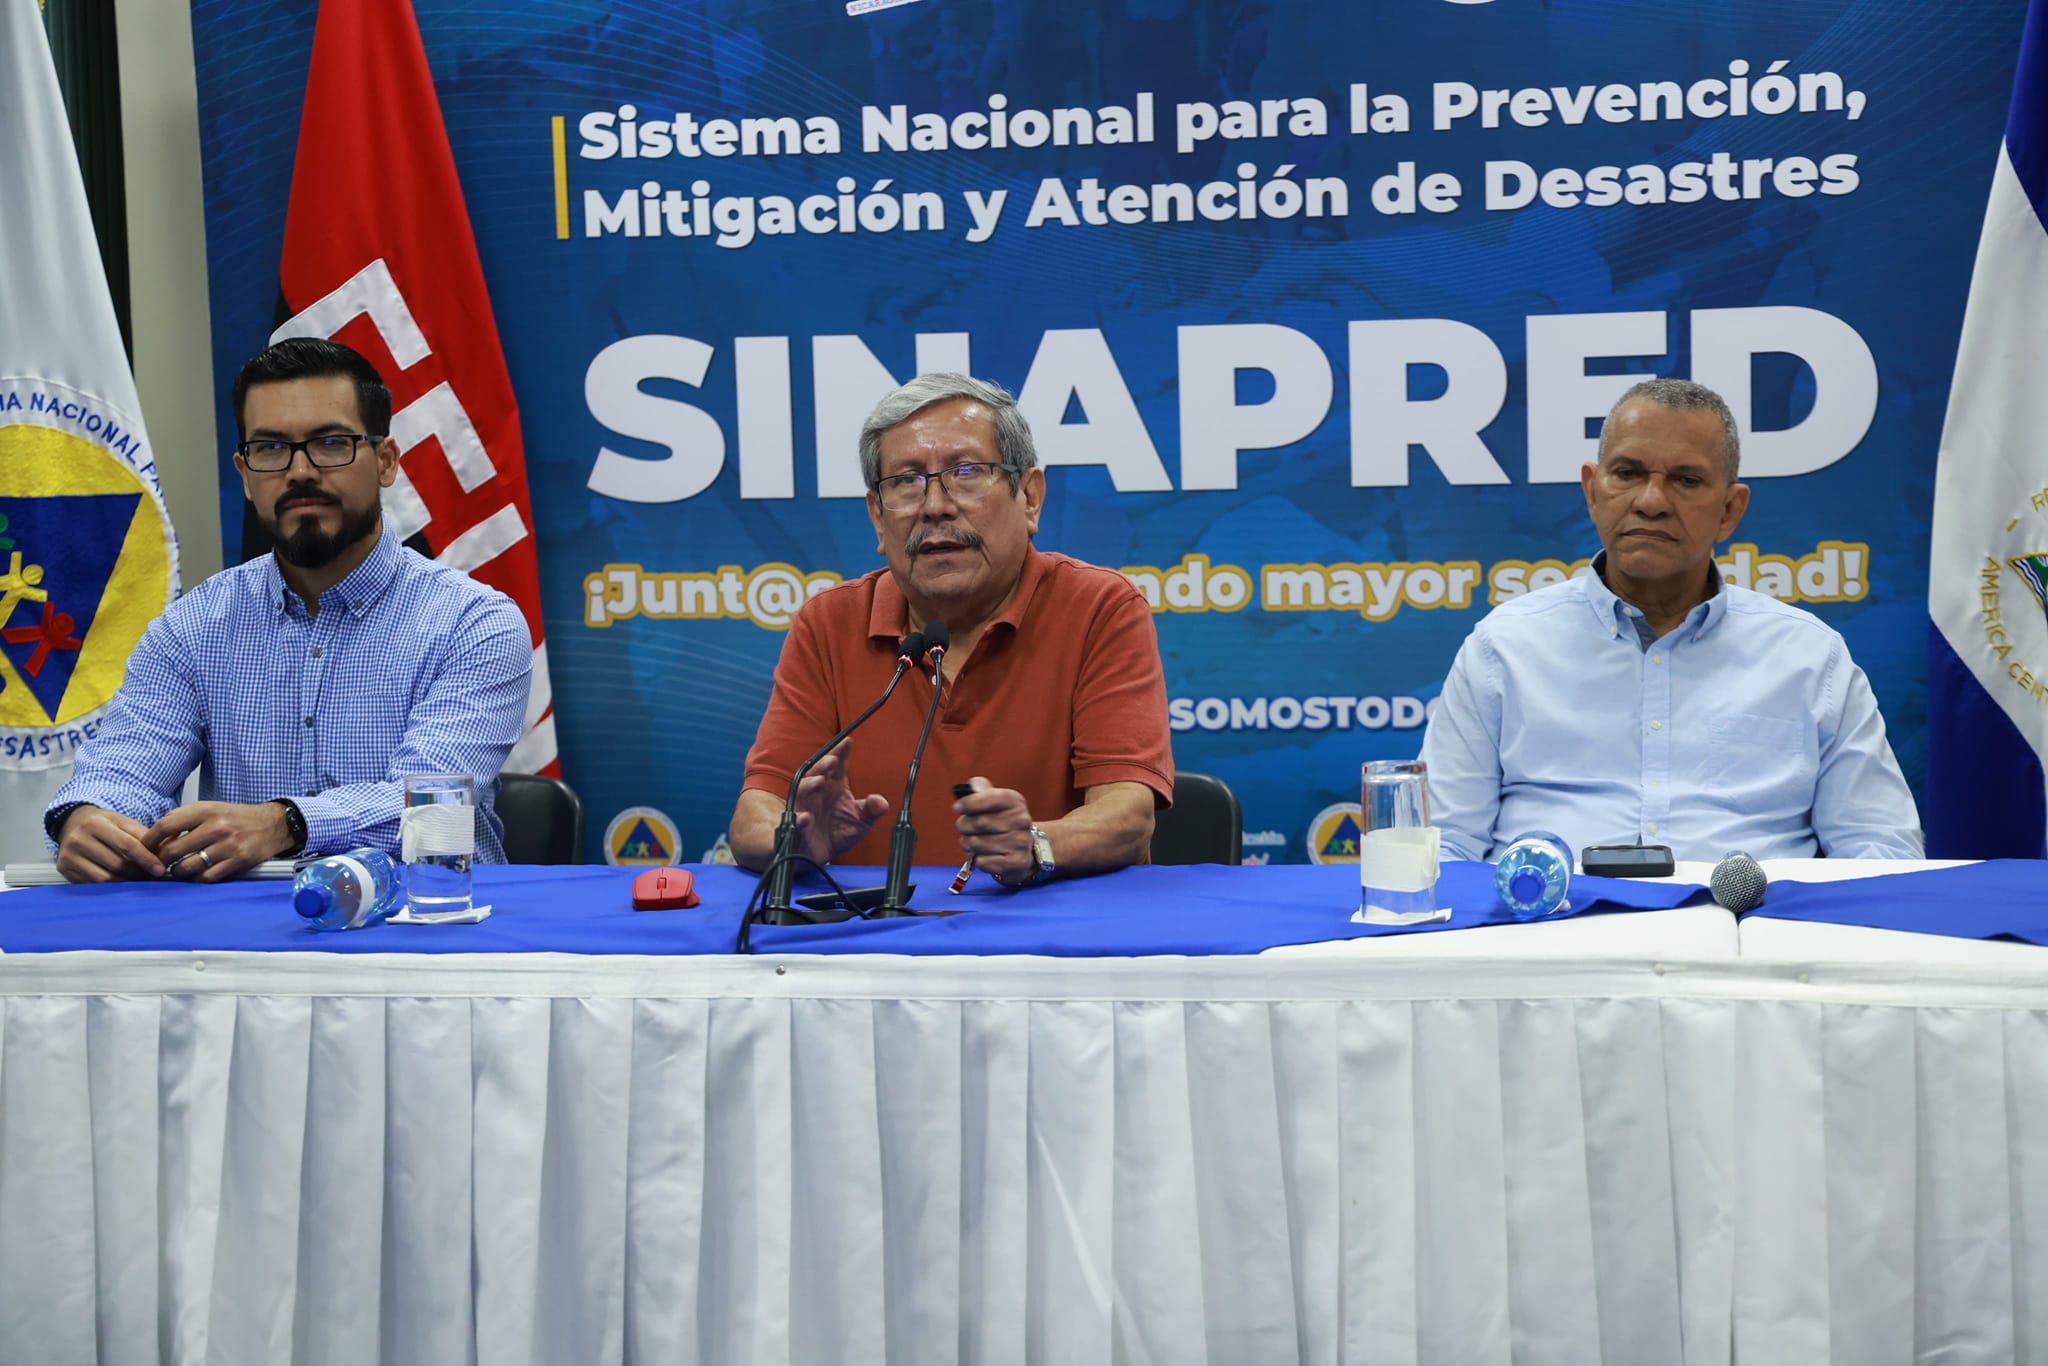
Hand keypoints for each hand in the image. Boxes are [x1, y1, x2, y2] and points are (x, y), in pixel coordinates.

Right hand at [55, 805, 165, 882]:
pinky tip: (123, 885)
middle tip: (153, 877)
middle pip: (116, 864)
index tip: (160, 869)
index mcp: (95, 823)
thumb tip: (166, 851)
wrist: (72, 825)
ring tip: (140, 881)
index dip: (146, 858)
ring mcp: (68, 856)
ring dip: (127, 883)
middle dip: (138, 873)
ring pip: (104, 878)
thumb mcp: (123, 822)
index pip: (126, 845)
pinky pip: (93, 884)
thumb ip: (143, 835)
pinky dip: (111, 887)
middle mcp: (78, 839)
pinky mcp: (64, 869)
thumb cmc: (104, 824)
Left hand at [144, 801, 292, 882]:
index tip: (145, 848)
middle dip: (161, 861)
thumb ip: (184, 819)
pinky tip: (196, 875)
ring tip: (177, 871)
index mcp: (205, 810)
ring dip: (177, 873)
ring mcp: (227, 845)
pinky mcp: (238, 861)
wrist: (273, 824)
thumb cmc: (236, 818)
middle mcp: (216, 827)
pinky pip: (207, 877)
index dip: (150, 840)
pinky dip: (196, 879)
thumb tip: (158, 839)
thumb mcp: (210, 808)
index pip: (166, 826)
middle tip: (159, 864)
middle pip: (173, 851)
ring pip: (187, 867)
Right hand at [790, 740, 888, 865]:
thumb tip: (881, 802)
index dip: (841, 753)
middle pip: (817, 774)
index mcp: (833, 787)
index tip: (848, 741)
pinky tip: (805, 818)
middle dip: (824, 766)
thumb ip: (871, 810)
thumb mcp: (861, 821)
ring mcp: (805, 809)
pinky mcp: (797, 829)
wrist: (819, 855)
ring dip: (809, 786)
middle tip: (833, 760)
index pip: (837, 766)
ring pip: (802, 793)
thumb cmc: (837, 832)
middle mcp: (817, 794)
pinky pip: (795, 823)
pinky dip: (799, 821)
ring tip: (820, 781)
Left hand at [954, 777, 1036, 885]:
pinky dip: (977, 859)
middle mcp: (1021, 820)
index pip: (989, 798)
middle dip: (964, 825)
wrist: (1023, 850)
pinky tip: (985, 855)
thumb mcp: (995, 801)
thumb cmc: (1001, 822)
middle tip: (964, 827)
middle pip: (979, 822)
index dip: (969, 803)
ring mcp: (1020, 842)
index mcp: (1015, 801)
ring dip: (968, 844)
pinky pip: (982, 861)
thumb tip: (971, 787)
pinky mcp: (1016, 862)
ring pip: (977, 843)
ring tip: (973, 842)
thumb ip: (981, 790)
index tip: (957, 808)